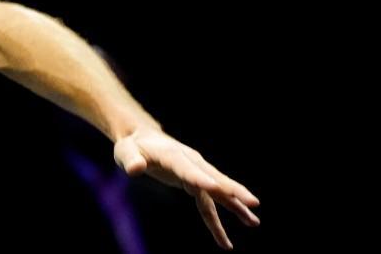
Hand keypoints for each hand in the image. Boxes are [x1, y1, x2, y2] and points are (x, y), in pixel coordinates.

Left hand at [114, 127, 259, 248]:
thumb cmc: (132, 147)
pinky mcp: (195, 182)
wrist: (141, 139)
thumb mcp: (125, 152)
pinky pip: (208, 203)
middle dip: (233, 191)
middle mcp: (190, 162)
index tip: (215, 188)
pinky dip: (216, 220)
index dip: (199, 177)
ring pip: (218, 191)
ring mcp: (196, 172)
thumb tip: (135, 169)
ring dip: (235, 206)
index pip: (187, 168)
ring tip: (254, 222)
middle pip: (213, 178)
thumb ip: (131, 160)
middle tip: (253, 203)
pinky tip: (224, 241)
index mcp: (173, 155)